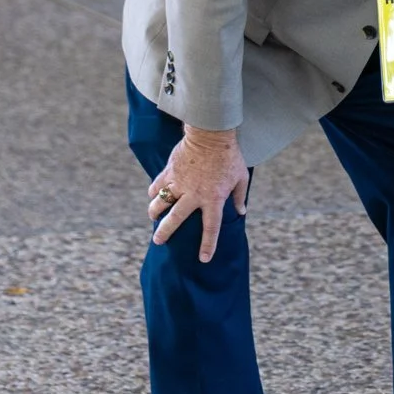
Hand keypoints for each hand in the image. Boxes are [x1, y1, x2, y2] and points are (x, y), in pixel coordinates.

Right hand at [148, 126, 250, 262]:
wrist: (211, 134)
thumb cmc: (230, 156)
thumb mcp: (241, 178)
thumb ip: (239, 196)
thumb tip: (241, 211)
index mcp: (213, 199)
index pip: (211, 227)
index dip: (208, 245)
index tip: (203, 258)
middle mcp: (194, 195)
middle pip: (175, 220)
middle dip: (165, 232)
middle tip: (158, 242)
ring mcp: (179, 183)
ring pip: (161, 203)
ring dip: (154, 212)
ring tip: (152, 218)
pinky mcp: (169, 172)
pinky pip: (157, 185)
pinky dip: (153, 192)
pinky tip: (152, 195)